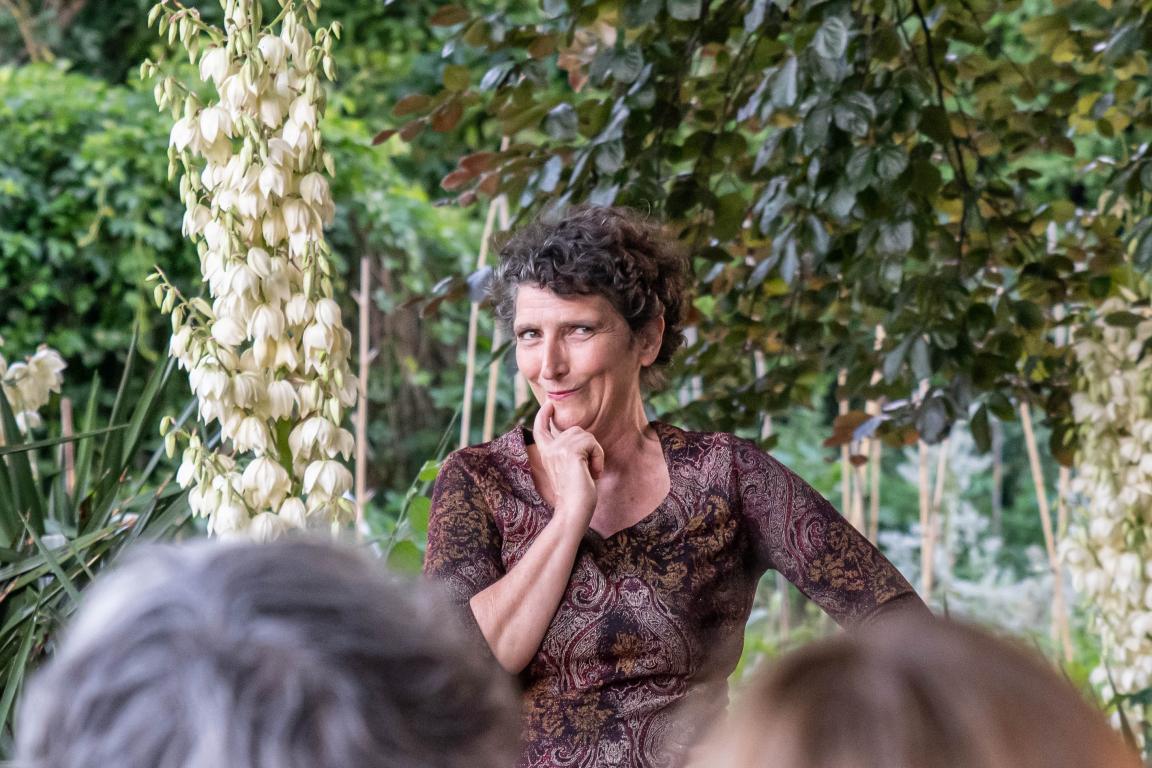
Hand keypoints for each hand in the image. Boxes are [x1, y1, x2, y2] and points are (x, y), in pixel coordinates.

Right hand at [532, 401, 603, 528]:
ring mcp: (558, 449)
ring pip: (586, 435)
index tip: (549, 404)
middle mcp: (549, 449)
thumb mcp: (569, 469)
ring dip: (595, 453)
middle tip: (589, 470)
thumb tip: (580, 435)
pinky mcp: (570, 451)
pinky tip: (593, 473)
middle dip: (589, 447)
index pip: (541, 429)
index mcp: (546, 454)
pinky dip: (598, 457)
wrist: (573, 511)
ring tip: (590, 472)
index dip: (544, 415)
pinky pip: (592, 442)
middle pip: (576, 430)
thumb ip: (569, 452)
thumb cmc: (576, 496)